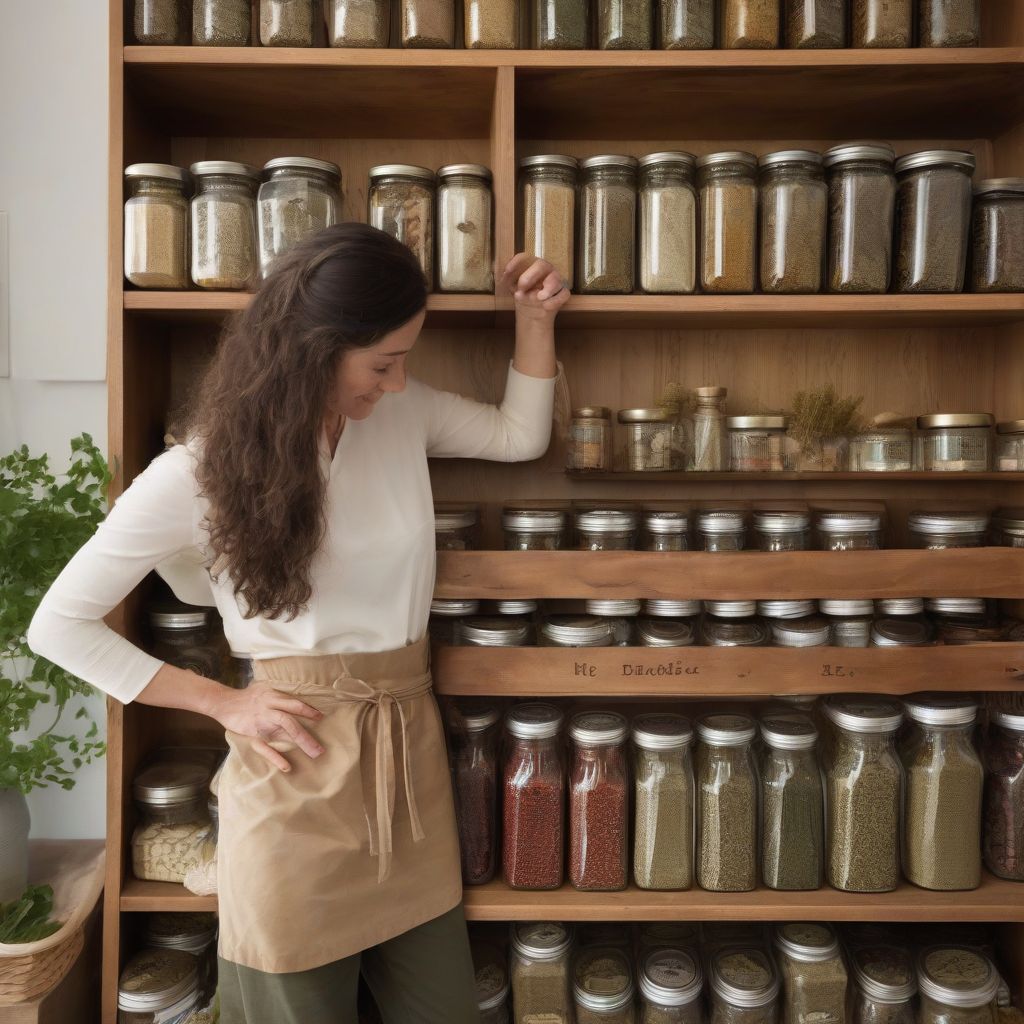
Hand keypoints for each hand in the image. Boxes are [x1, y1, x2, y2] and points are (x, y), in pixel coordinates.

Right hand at [209, 683, 324, 771]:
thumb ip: (278, 695)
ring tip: (314, 753)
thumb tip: (293, 700)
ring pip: (285, 727)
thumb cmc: (246, 697)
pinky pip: (265, 747)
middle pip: (292, 719)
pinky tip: (287, 767)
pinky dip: (276, 757)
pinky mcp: (252, 734)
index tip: (321, 718)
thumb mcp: (264, 689)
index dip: (308, 711)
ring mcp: (261, 721)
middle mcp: (270, 707)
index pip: (295, 703)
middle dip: (308, 733)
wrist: (222, 702)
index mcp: (273, 696)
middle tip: (321, 748)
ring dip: (302, 740)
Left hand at [500, 254, 570, 318]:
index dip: (516, 262)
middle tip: (521, 287)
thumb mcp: (511, 287)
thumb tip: (499, 272)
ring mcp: (555, 281)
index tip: (506, 271)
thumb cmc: (522, 296)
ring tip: (539, 298)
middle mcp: (544, 270)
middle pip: (541, 265)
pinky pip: (563, 294)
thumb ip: (506, 279)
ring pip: (556, 278)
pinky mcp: (562, 294)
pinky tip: (546, 306)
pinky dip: (555, 300)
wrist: (531, 314)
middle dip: (530, 275)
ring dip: (548, 288)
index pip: (525, 257)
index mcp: (531, 265)